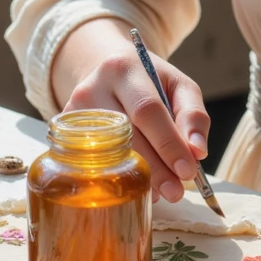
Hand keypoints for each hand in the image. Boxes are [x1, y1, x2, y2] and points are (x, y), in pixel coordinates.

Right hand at [53, 23, 209, 202]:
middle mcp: (93, 87)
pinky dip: (118, 178)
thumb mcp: (177, 86)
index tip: (189, 170)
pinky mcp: (63, 134)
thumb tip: (197, 152)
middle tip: (176, 190)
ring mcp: (73, 112)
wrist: (109, 75)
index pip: (147, 109)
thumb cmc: (150, 83)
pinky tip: (135, 185)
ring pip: (107, 154)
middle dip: (156, 167)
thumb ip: (193, 114)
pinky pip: (91, 163)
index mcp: (124, 68)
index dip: (169, 142)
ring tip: (161, 192)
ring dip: (137, 177)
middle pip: (126, 135)